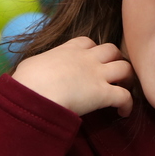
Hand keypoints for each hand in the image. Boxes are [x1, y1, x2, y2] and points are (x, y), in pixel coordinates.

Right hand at [12, 37, 134, 116]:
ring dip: (128, 78)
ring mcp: (97, 75)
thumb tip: (37, 71)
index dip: (93, 50)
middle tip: (114, 73)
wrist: (34, 94)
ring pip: (125, 68)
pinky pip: (125, 96)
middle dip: (116, 59)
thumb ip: (41, 65)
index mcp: (67, 50)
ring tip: (124, 89)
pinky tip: (124, 113)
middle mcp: (86, 59)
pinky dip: (128, 104)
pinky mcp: (104, 94)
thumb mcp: (31, 65)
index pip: (87, 42)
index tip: (92, 60)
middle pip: (112, 49)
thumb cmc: (26, 81)